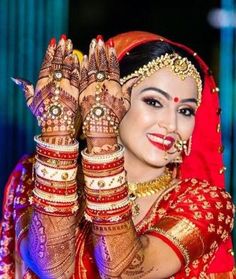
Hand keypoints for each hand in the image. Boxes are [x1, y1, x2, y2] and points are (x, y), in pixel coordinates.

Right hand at [12, 35, 79, 144]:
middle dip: (61, 50)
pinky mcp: (77, 92)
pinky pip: (78, 77)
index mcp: (42, 85)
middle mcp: (54, 83)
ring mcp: (66, 87)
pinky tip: (81, 59)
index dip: (50, 53)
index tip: (53, 42)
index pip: (46, 65)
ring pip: (68, 67)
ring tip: (72, 46)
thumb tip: (16, 78)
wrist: (58, 130)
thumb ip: (26, 89)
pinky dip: (79, 67)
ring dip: (70, 55)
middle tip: (65, 40)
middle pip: (58, 63)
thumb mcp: (32, 104)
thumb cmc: (44, 119)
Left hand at [79, 37, 126, 153]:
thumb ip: (128, 88)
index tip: (110, 44)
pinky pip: (82, 78)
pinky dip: (82, 67)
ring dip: (92, 55)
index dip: (111, 55)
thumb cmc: (115, 119)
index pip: (113, 67)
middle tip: (98, 39)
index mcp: (114, 87)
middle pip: (101, 65)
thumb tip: (136, 77)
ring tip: (92, 44)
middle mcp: (103, 86)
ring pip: (91, 69)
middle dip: (100, 51)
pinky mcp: (82, 94)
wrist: (101, 131)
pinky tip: (82, 58)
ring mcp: (92, 89)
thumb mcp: (125, 104)